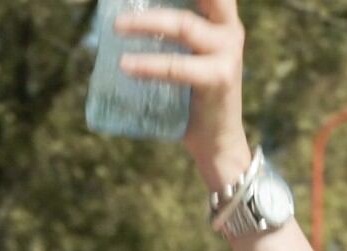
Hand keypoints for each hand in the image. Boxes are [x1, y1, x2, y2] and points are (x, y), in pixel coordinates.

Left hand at [114, 0, 253, 192]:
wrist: (215, 141)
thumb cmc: (192, 97)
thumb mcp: (185, 58)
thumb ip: (167, 37)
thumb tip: (120, 23)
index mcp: (221, 21)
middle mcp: (229, 30)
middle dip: (162, 3)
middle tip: (124, 9)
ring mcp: (227, 53)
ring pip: (184, 26)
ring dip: (146, 24)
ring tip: (117, 27)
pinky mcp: (219, 78)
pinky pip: (177, 67)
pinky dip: (150, 65)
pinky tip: (126, 65)